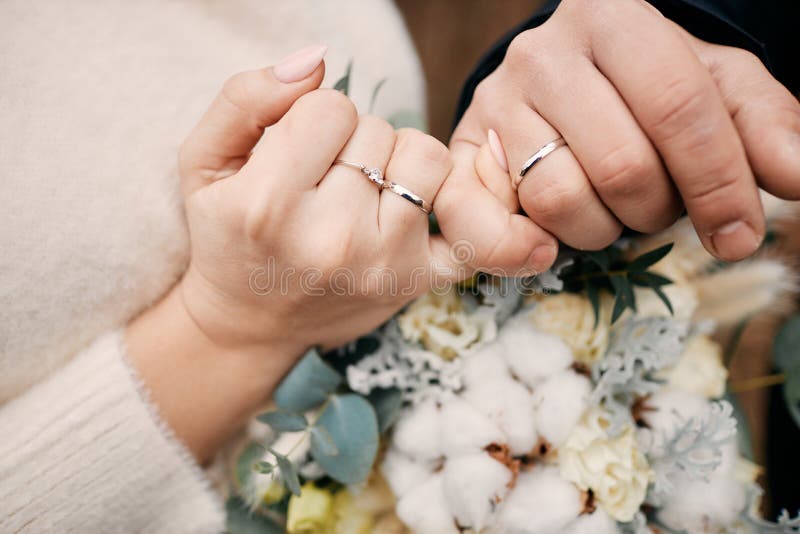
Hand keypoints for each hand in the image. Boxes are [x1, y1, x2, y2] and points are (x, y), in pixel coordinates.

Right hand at [127, 46, 458, 460]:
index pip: (330, 107)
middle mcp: (331, 239)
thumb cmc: (226, 236)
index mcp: (268, 206)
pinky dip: (463, 201)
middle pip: (378, 130)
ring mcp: (382, 264)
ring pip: (427, 158)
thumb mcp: (204, 162)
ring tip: (366, 188)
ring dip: (400, 161)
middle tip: (325, 179)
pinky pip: (475, 224)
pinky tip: (433, 202)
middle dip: (353, 141)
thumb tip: (317, 60)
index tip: (298, 152)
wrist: (250, 324)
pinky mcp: (417, 281)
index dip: (314, 118)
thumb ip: (246, 99)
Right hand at [438, 0, 799, 272]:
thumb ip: (762, 125)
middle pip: (622, 165)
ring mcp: (495, 101)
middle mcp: (544, 52)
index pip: (679, 106)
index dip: (718, 183)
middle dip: (656, 211)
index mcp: (616, 17)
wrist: (560, 79)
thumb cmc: (643, 85)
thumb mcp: (713, 86)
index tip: (738, 235)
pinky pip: (488, 220)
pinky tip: (547, 246)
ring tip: (608, 210)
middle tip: (659, 208)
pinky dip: (522, 248)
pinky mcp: (464, 150)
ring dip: (601, 230)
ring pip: (560, 199)